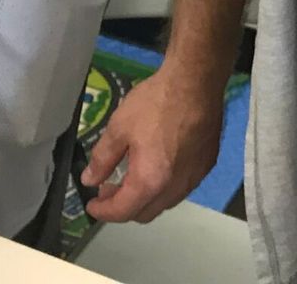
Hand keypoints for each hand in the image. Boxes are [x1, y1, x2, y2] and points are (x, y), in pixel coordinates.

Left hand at [80, 67, 223, 224]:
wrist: (195, 82)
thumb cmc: (154, 103)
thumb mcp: (118, 127)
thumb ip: (102, 159)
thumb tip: (90, 179)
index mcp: (150, 182)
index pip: (123, 211)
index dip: (103, 211)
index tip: (91, 204)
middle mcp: (174, 189)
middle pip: (145, 213)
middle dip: (123, 206)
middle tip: (108, 187)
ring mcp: (194, 179)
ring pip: (165, 202)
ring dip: (145, 197)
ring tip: (131, 175)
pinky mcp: (206, 166)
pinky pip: (180, 187)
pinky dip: (164, 185)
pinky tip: (157, 162)